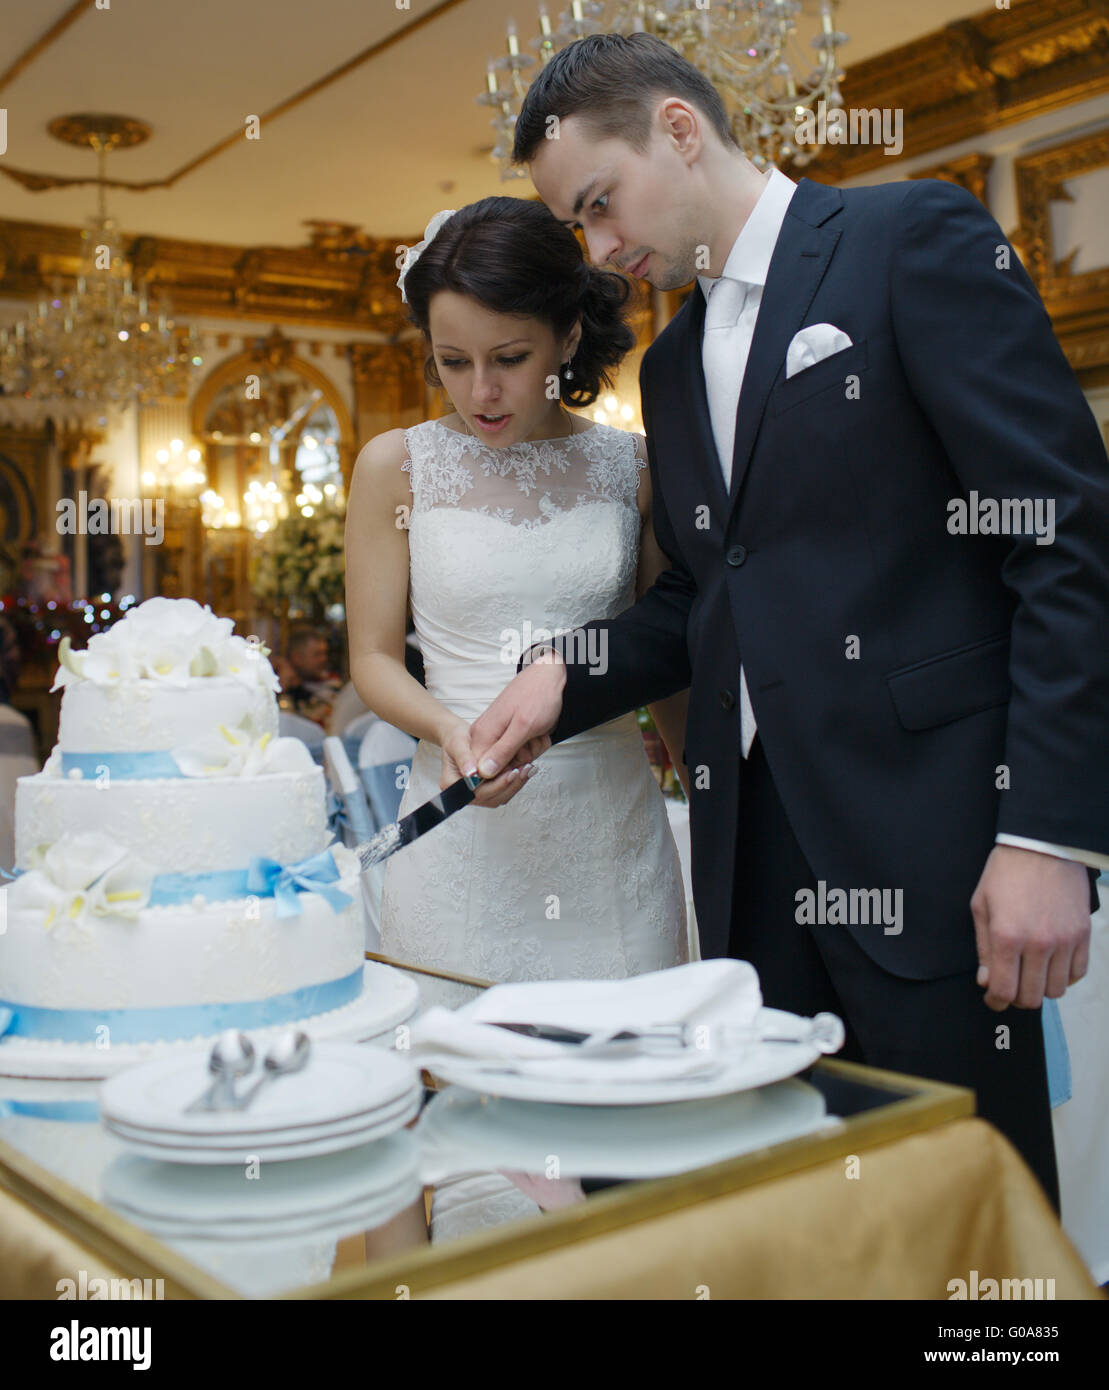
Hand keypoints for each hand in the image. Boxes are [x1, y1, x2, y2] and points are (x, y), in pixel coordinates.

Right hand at [438, 716, 545, 808]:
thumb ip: (464, 758)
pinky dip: (515, 781)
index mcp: (452, 785)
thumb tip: (471, 773)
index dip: (495, 785)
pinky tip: (523, 769)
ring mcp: (479, 793)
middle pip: (491, 798)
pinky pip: (505, 791)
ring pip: (501, 796)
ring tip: (526, 768)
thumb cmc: (457, 739)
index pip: (476, 792)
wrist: (463, 737)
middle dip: (509, 784)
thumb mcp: (458, 743)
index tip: (510, 773)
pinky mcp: (490, 790)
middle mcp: (466, 793)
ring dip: (515, 784)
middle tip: (523, 769)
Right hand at [468, 652, 564, 781]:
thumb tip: (483, 772)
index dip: (501, 775)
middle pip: (499, 769)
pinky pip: (521, 751)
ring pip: (513, 760)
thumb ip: (503, 751)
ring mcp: (499, 734)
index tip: (517, 767)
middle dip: (520, 761)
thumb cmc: (537, 696)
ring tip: (536, 734)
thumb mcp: (523, 727)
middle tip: (530, 743)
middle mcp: (486, 736)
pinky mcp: (510, 734)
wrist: (549, 677)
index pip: (480, 773)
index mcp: (482, 735)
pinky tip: (538, 733)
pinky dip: (534, 745)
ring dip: (531, 750)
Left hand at [970, 844, 1091, 1009]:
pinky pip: (1078, 973)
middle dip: (1017, 998)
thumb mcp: (981, 906)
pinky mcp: (1083, 935)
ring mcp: (1065, 941)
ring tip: (1031, 974)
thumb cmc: (1005, 873)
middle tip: (1011, 987)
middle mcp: (1038, 943)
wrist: (1042, 846)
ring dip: (1041, 988)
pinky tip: (1052, 965)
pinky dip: (1064, 976)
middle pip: (1032, 997)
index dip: (995, 1001)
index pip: (1004, 990)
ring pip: (1057, 990)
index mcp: (1007, 936)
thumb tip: (987, 981)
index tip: (993, 999)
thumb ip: (984, 949)